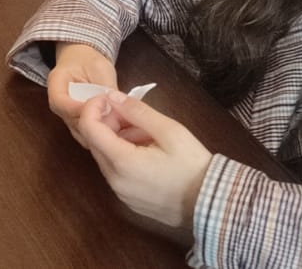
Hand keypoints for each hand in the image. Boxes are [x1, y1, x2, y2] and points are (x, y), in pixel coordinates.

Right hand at [47, 42, 119, 145]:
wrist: (81, 58)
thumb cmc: (89, 59)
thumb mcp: (100, 68)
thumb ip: (105, 88)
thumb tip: (116, 109)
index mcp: (56, 83)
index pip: (60, 102)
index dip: (80, 109)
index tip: (102, 108)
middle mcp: (57, 103)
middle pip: (70, 121)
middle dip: (93, 124)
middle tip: (116, 121)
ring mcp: (66, 115)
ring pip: (79, 132)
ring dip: (99, 132)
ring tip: (119, 126)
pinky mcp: (76, 122)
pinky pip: (86, 133)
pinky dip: (100, 134)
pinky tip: (117, 129)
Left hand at [77, 91, 212, 232]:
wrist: (213, 204)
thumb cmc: (193, 165)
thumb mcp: (169, 130)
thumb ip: (137, 111)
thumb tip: (112, 97)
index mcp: (121, 162)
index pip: (88, 128)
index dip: (93, 107)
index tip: (109, 98)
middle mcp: (114, 180)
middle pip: (95, 142)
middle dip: (108, 122)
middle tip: (133, 114)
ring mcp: (120, 193)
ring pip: (105, 157)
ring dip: (117, 139)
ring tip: (147, 133)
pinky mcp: (129, 200)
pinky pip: (116, 172)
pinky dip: (123, 155)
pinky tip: (147, 151)